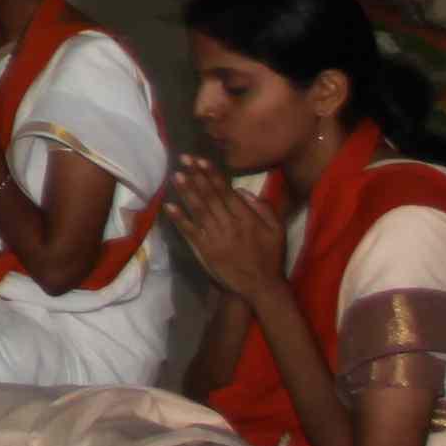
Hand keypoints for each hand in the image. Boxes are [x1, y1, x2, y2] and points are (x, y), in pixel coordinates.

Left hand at [160, 158, 288, 303]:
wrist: (260, 286)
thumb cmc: (270, 257)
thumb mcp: (277, 230)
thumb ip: (262, 208)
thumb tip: (241, 190)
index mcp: (246, 218)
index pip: (226, 191)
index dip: (212, 175)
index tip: (201, 160)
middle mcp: (229, 224)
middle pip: (210, 196)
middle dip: (196, 176)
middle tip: (183, 159)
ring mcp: (215, 238)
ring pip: (198, 210)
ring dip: (186, 192)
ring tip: (176, 175)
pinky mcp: (205, 250)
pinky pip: (190, 232)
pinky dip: (179, 219)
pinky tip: (169, 206)